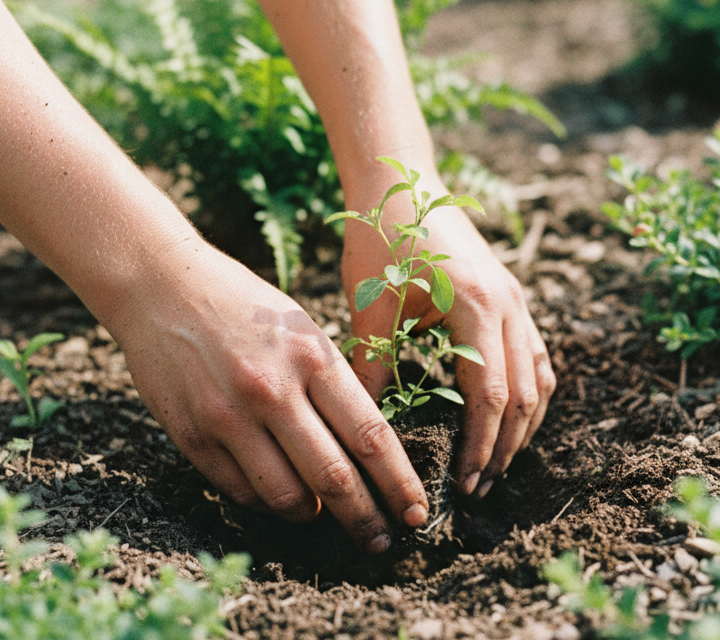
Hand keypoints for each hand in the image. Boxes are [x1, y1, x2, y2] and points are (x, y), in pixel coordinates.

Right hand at [108, 241, 427, 552]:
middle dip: (366, 519)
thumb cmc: (247, 306)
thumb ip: (334, 387)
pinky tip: (280, 496)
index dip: (399, 483)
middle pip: (334, 478)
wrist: (163, 286)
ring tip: (324, 514)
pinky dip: (267, 503)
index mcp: (313, 358)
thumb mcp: (304, 331)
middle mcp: (273, 390)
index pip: (371, 437)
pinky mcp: (191, 434)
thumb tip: (367, 452)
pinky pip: (240, 491)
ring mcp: (229, 415)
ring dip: (313, 515)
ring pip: (286, 497)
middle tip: (382, 542)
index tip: (416, 512)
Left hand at [341, 179, 556, 498]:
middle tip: (478, 487)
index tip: (463, 485)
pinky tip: (507, 415)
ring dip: (522, 425)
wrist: (403, 179)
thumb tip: (366, 428)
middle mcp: (507, 304)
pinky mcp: (511, 296)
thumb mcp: (372, 304)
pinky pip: (534, 355)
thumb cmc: (381, 234)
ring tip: (495, 462)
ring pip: (538, 377)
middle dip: (504, 447)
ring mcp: (516, 298)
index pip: (490, 396)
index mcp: (474, 305)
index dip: (480, 446)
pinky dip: (527, 393)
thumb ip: (373, 366)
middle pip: (524, 394)